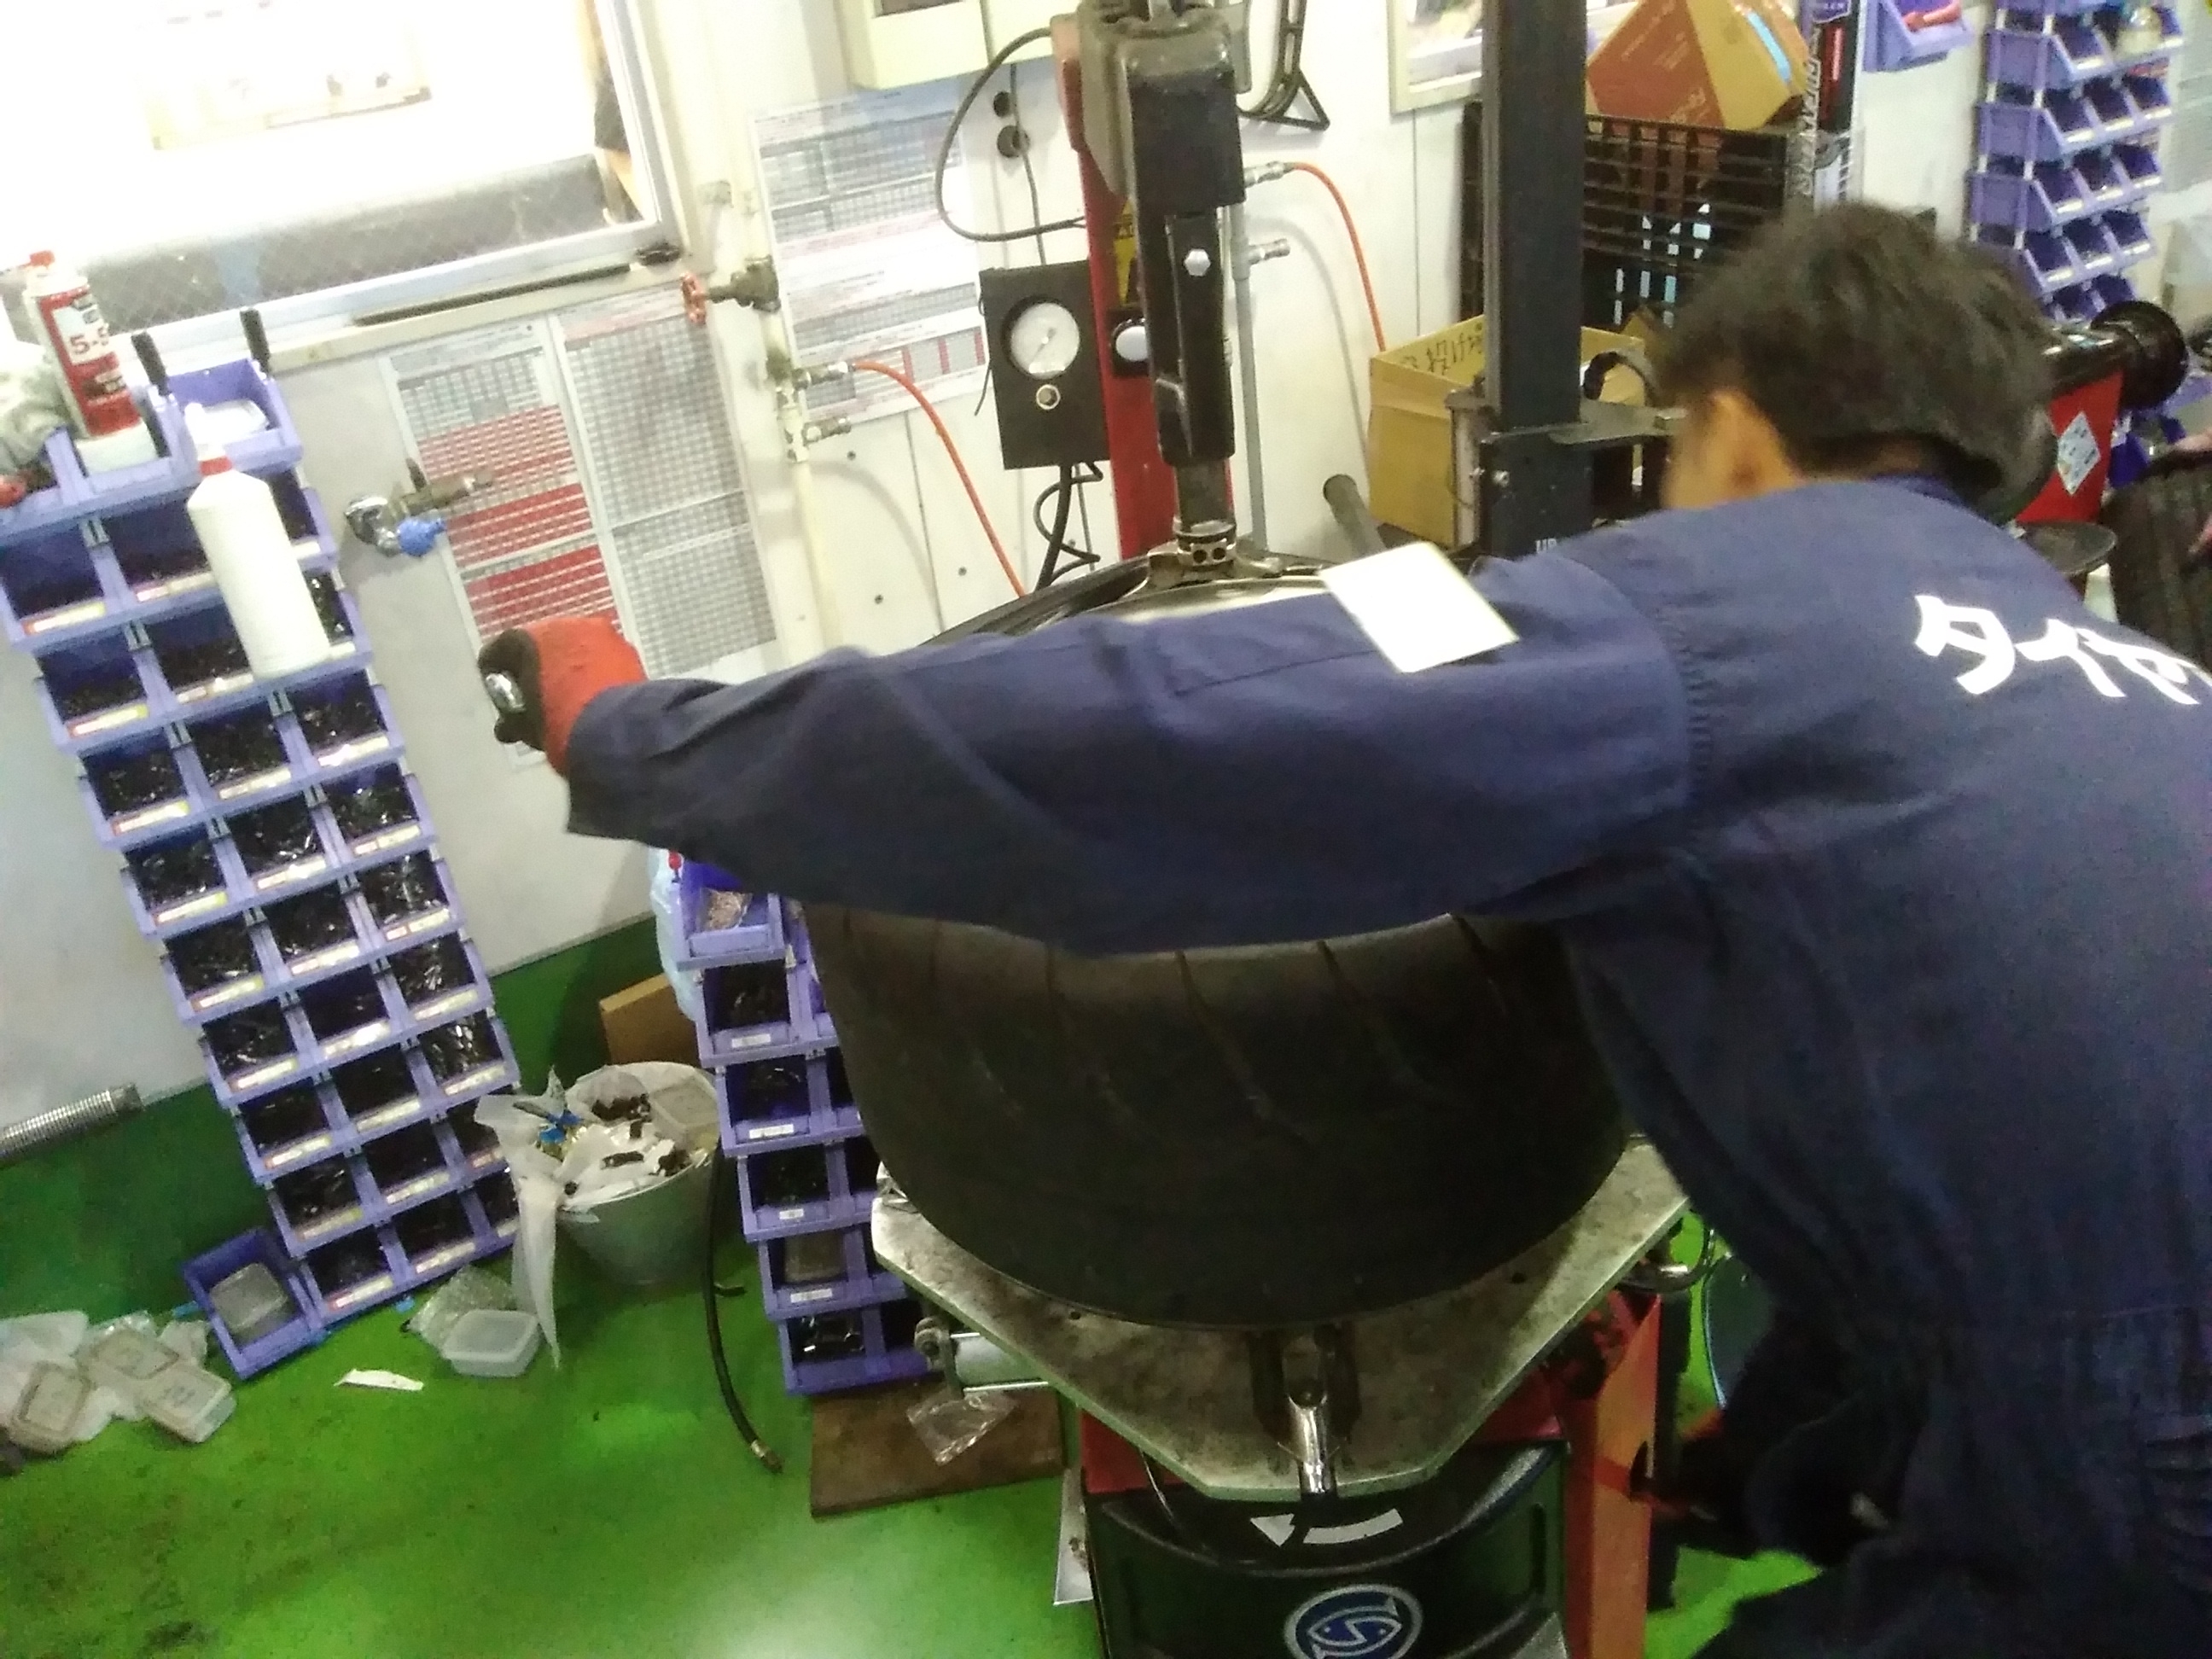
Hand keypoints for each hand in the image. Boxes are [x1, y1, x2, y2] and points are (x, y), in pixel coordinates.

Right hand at [477, 618, 644, 774]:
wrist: (620, 730)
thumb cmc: (561, 726)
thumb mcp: (527, 728)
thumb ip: (514, 719)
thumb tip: (509, 725)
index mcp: (523, 640)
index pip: (497, 654)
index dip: (496, 679)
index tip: (506, 700)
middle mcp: (558, 625)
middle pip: (538, 647)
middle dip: (537, 671)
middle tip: (540, 699)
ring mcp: (596, 631)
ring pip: (572, 648)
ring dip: (568, 668)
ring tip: (572, 697)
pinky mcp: (625, 645)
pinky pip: (600, 656)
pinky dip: (594, 670)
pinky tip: (596, 694)